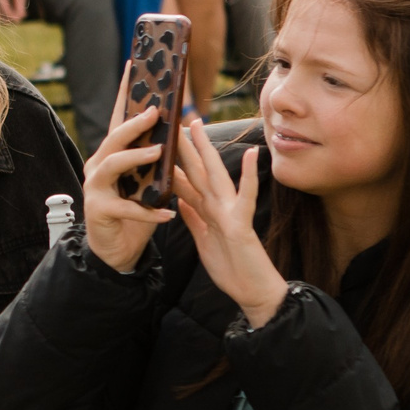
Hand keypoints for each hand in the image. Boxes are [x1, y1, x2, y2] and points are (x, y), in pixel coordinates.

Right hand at [77, 68, 176, 271]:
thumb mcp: (149, 182)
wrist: (117, 251)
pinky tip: (167, 214)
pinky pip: (125, 206)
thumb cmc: (135, 213)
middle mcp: (98, 166)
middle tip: (155, 113)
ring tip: (157, 153)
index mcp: (111, 155)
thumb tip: (181, 129)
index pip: (118, 119)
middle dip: (134, 124)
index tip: (133, 66)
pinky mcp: (99, 211)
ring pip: (113, 165)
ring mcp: (95, 188)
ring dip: (136, 158)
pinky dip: (147, 210)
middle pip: (114, 138)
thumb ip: (157, 159)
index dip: (124, 93)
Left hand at [169, 118, 288, 326]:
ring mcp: (230, 212)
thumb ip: (194, 218)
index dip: (171, 160)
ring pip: (215, 176)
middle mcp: (218, 205)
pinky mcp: (241, 224)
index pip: (185, 179)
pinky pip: (244, 198)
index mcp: (206, 209)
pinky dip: (248, 177)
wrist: (251, 291)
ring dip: (206, 150)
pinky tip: (251, 154)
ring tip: (198, 125)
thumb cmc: (231, 266)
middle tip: (169, 118)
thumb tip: (181, 201)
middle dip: (182, 146)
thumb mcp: (203, 239)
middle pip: (195, 170)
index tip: (157, 140)